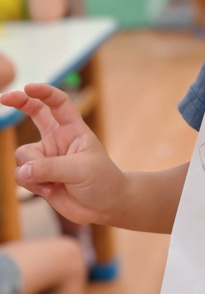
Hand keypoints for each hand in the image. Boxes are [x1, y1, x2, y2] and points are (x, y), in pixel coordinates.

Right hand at [1, 83, 126, 224]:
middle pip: (35, 113)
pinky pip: (21, 176)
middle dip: (20, 103)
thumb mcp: (80, 169)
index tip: (28, 88)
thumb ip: (50, 168)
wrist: (105, 206)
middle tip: (3, 98)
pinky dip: (32, 185)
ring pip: (22, 155)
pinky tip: (50, 191)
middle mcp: (57, 140)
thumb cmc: (102, 180)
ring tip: (54, 183)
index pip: (59, 104)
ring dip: (32, 170)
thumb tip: (22, 170)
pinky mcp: (39, 176)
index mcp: (74, 130)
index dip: (44, 93)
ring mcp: (46, 157)